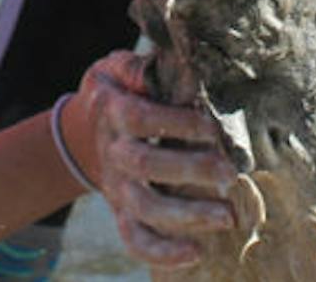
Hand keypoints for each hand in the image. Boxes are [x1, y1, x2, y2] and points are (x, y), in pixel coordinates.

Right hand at [62, 51, 237, 267]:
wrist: (85, 132)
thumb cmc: (117, 92)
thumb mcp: (116, 68)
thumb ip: (136, 66)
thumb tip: (165, 62)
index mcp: (113, 111)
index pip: (141, 118)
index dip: (176, 124)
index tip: (211, 128)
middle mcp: (114, 152)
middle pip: (145, 165)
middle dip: (191, 169)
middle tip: (230, 173)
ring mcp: (116, 186)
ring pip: (144, 207)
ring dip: (186, 215)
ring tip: (227, 217)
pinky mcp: (121, 211)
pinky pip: (135, 240)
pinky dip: (161, 253)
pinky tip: (195, 253)